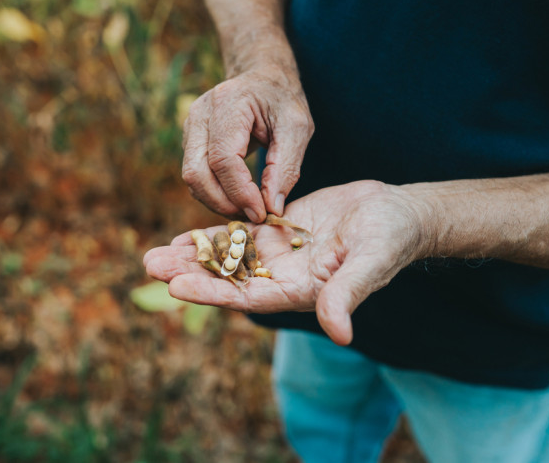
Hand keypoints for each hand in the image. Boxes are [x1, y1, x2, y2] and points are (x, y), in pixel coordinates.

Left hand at [143, 181, 431, 344]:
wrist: (398, 213)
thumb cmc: (390, 238)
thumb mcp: (369, 263)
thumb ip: (347, 294)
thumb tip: (339, 334)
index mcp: (301, 291)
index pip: (249, 297)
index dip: (213, 292)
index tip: (177, 287)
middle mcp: (284, 277)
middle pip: (229, 279)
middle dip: (190, 272)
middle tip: (149, 264)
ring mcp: (279, 255)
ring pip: (228, 257)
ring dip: (193, 256)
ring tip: (154, 253)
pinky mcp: (279, 231)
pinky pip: (241, 234)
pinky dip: (213, 236)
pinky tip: (185, 236)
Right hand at [181, 65, 313, 221]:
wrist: (262, 77)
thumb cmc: (282, 100)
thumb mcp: (297, 128)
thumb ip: (285, 167)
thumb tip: (271, 208)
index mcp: (228, 103)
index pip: (223, 159)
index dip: (240, 192)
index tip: (261, 212)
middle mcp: (200, 114)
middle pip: (197, 173)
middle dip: (223, 202)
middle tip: (253, 215)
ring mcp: (190, 127)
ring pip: (192, 178)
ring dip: (217, 201)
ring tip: (247, 208)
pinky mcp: (190, 140)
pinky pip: (195, 175)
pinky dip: (213, 193)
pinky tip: (237, 197)